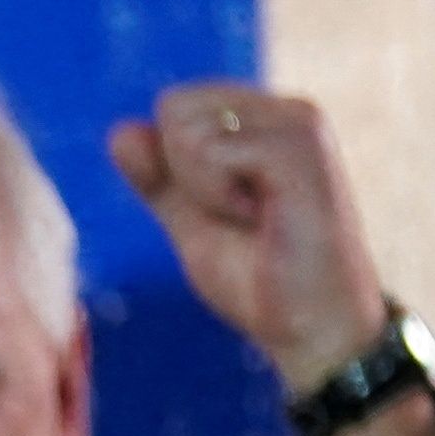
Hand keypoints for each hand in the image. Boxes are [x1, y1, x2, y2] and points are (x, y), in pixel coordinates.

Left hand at [106, 83, 434, 435]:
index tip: (225, 209)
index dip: (174, 168)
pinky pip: (211, 149)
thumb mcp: (193, 225)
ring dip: (204, 189)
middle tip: (239, 216)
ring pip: (187, 126)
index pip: (174, 107)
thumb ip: (158, 181)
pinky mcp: (300, 144)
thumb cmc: (261, 281)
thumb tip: (120, 131)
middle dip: (183, 175)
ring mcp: (297, 122)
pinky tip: (264, 218)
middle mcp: (283, 111)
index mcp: (262, 123)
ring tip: (256, 218)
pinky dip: (219, 196)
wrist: (314, 329)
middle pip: (174, 106)